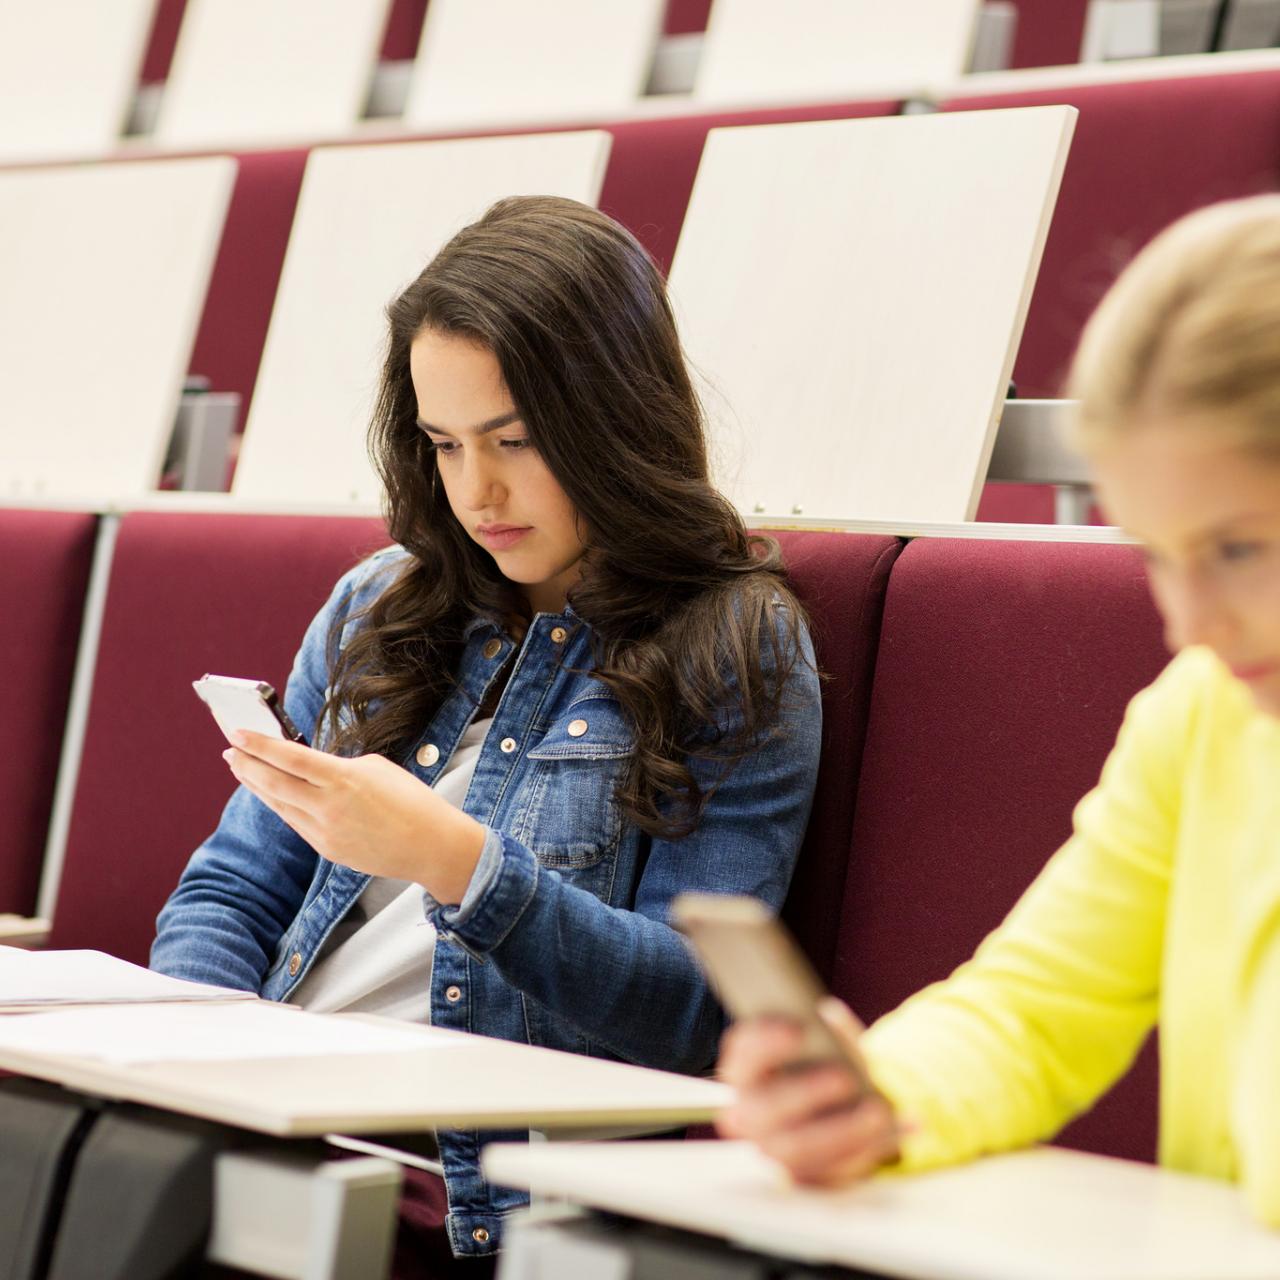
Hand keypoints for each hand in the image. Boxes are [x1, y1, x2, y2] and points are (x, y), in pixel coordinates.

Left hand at [223, 730, 486, 903]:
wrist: (431, 845)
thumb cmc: (411, 800)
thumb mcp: (376, 768)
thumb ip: (339, 767)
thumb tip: (311, 769)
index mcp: (344, 779)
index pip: (291, 758)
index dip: (260, 745)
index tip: (238, 733)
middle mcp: (329, 807)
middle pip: (274, 783)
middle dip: (247, 764)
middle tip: (230, 749)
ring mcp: (325, 832)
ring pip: (279, 805)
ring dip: (257, 786)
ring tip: (241, 769)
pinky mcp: (328, 850)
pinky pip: (296, 823)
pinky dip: (281, 805)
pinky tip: (272, 794)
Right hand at [716, 997, 900, 1184]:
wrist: (837, 1107)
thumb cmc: (823, 1063)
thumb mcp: (823, 1040)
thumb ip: (824, 1030)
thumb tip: (830, 1016)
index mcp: (747, 1069)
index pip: (744, 1053)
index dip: (766, 1041)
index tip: (798, 1029)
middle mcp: (749, 1111)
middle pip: (766, 1107)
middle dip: (806, 1093)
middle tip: (844, 1078)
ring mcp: (773, 1147)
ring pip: (797, 1148)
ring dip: (841, 1130)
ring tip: (878, 1112)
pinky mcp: (802, 1173)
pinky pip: (828, 1170)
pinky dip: (864, 1150)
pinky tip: (892, 1131)